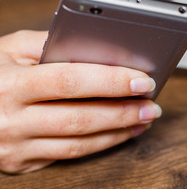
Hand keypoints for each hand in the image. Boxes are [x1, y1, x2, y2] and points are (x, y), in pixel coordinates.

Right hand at [0, 30, 161, 173]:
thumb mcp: (11, 49)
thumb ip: (52, 44)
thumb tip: (97, 48)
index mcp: (12, 84)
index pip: (71, 80)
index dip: (111, 81)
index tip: (142, 80)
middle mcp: (12, 120)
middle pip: (80, 118)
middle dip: (123, 112)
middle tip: (152, 105)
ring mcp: (17, 147)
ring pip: (80, 143)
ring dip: (118, 132)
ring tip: (144, 119)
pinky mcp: (22, 163)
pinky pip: (70, 156)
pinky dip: (101, 145)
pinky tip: (121, 134)